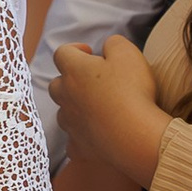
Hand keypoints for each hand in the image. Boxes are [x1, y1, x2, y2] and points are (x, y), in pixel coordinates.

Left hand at [52, 36, 171, 187]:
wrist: (135, 136)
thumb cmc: (132, 91)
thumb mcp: (128, 54)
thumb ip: (114, 43)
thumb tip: (107, 46)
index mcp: (74, 71)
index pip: (62, 53)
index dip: (75, 50)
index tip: (90, 53)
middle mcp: (65, 97)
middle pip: (56, 84)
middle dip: (71, 81)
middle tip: (94, 82)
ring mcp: (69, 123)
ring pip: (63, 113)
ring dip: (76, 109)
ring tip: (99, 109)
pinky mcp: (77, 146)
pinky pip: (73, 141)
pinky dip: (83, 136)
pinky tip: (98, 136)